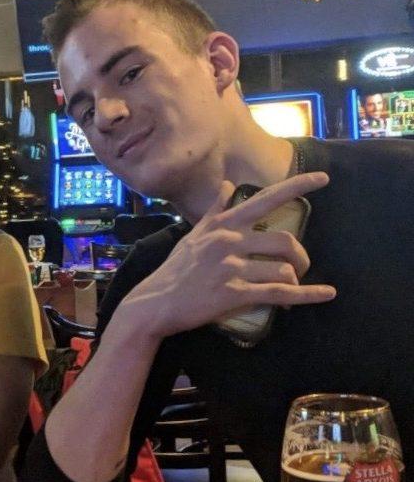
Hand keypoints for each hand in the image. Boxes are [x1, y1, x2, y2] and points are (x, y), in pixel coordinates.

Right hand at [120, 172, 336, 339]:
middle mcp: (230, 241)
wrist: (156, 302)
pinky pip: (279, 293)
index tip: (323, 178)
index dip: (296, 187)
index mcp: (223, 225)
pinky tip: (326, 293)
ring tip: (294, 286)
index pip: (264, 200)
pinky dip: (306, 295)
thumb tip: (228, 186)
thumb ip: (215, 210)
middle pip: (284, 240)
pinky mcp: (235, 293)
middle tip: (300, 265)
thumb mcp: (193, 235)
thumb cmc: (175, 270)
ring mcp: (232, 268)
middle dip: (300, 255)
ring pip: (283, 268)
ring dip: (296, 278)